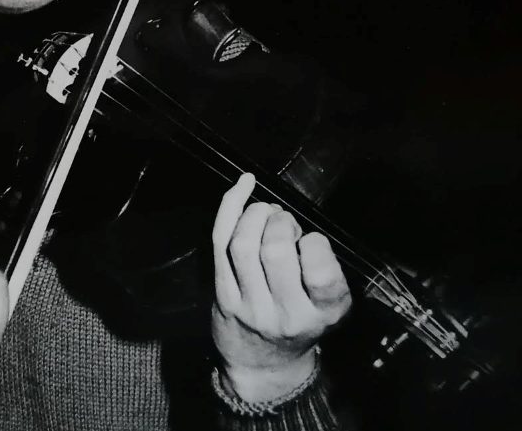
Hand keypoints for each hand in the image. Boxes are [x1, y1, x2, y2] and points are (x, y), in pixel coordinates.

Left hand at [211, 173, 350, 402]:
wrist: (263, 364)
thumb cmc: (300, 323)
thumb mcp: (329, 306)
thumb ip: (323, 268)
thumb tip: (292, 220)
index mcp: (322, 313)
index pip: (320, 273)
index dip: (314, 244)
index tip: (311, 240)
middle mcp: (285, 313)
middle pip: (275, 252)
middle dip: (280, 223)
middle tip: (283, 222)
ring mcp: (250, 305)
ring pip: (243, 245)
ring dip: (255, 214)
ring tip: (265, 211)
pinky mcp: (222, 296)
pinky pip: (220, 243)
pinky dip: (230, 208)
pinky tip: (243, 186)